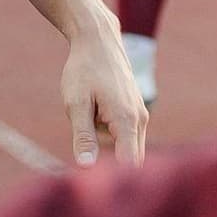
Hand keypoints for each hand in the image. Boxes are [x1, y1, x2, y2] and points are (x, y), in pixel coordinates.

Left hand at [62, 20, 146, 166]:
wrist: (97, 39)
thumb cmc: (84, 69)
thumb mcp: (76, 102)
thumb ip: (83, 136)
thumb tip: (86, 168)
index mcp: (127, 120)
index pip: (130, 164)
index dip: (114, 177)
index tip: (94, 178)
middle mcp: (140, 120)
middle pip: (129, 160)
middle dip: (107, 158)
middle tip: (85, 133)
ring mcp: (140, 116)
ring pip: (124, 145)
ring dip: (104, 139)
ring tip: (88, 110)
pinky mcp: (136, 112)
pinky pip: (123, 133)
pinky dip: (107, 128)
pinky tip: (95, 108)